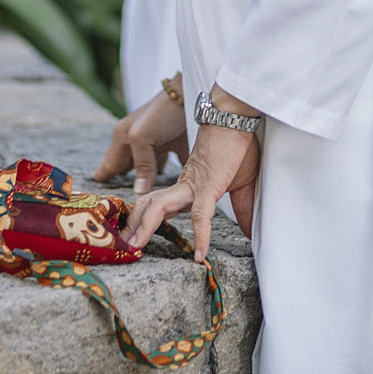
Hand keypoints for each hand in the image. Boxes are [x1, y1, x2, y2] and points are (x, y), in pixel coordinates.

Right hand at [92, 82, 189, 193]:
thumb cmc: (161, 112)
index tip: (96, 198)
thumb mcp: (143, 137)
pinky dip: (172, 177)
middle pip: (127, 168)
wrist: (192, 94)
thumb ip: (141, 164)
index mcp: (123, 138)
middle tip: (119, 203)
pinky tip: (173, 188)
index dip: (102, 179)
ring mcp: (157, 143)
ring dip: (146, 181)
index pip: (108, 165)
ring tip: (143, 199)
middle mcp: (138, 142)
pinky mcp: (176, 144)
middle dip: (122, 183)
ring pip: (148, 168)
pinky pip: (172, 165)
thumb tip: (139, 191)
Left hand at [124, 93, 259, 259]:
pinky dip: (201, 235)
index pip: (159, 207)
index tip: (137, 239)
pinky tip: (200, 255)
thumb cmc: (237, 147)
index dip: (145, 222)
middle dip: (133, 227)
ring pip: (158, 208)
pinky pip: (200, 215)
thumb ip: (242, 209)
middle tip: (122, 247)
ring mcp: (192, 187)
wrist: (234, 118)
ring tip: (136, 248)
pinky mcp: (207, 186)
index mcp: (187, 188)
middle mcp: (183, 188)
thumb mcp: (241, 185)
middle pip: (149, 207)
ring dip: (144, 228)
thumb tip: (249, 231)